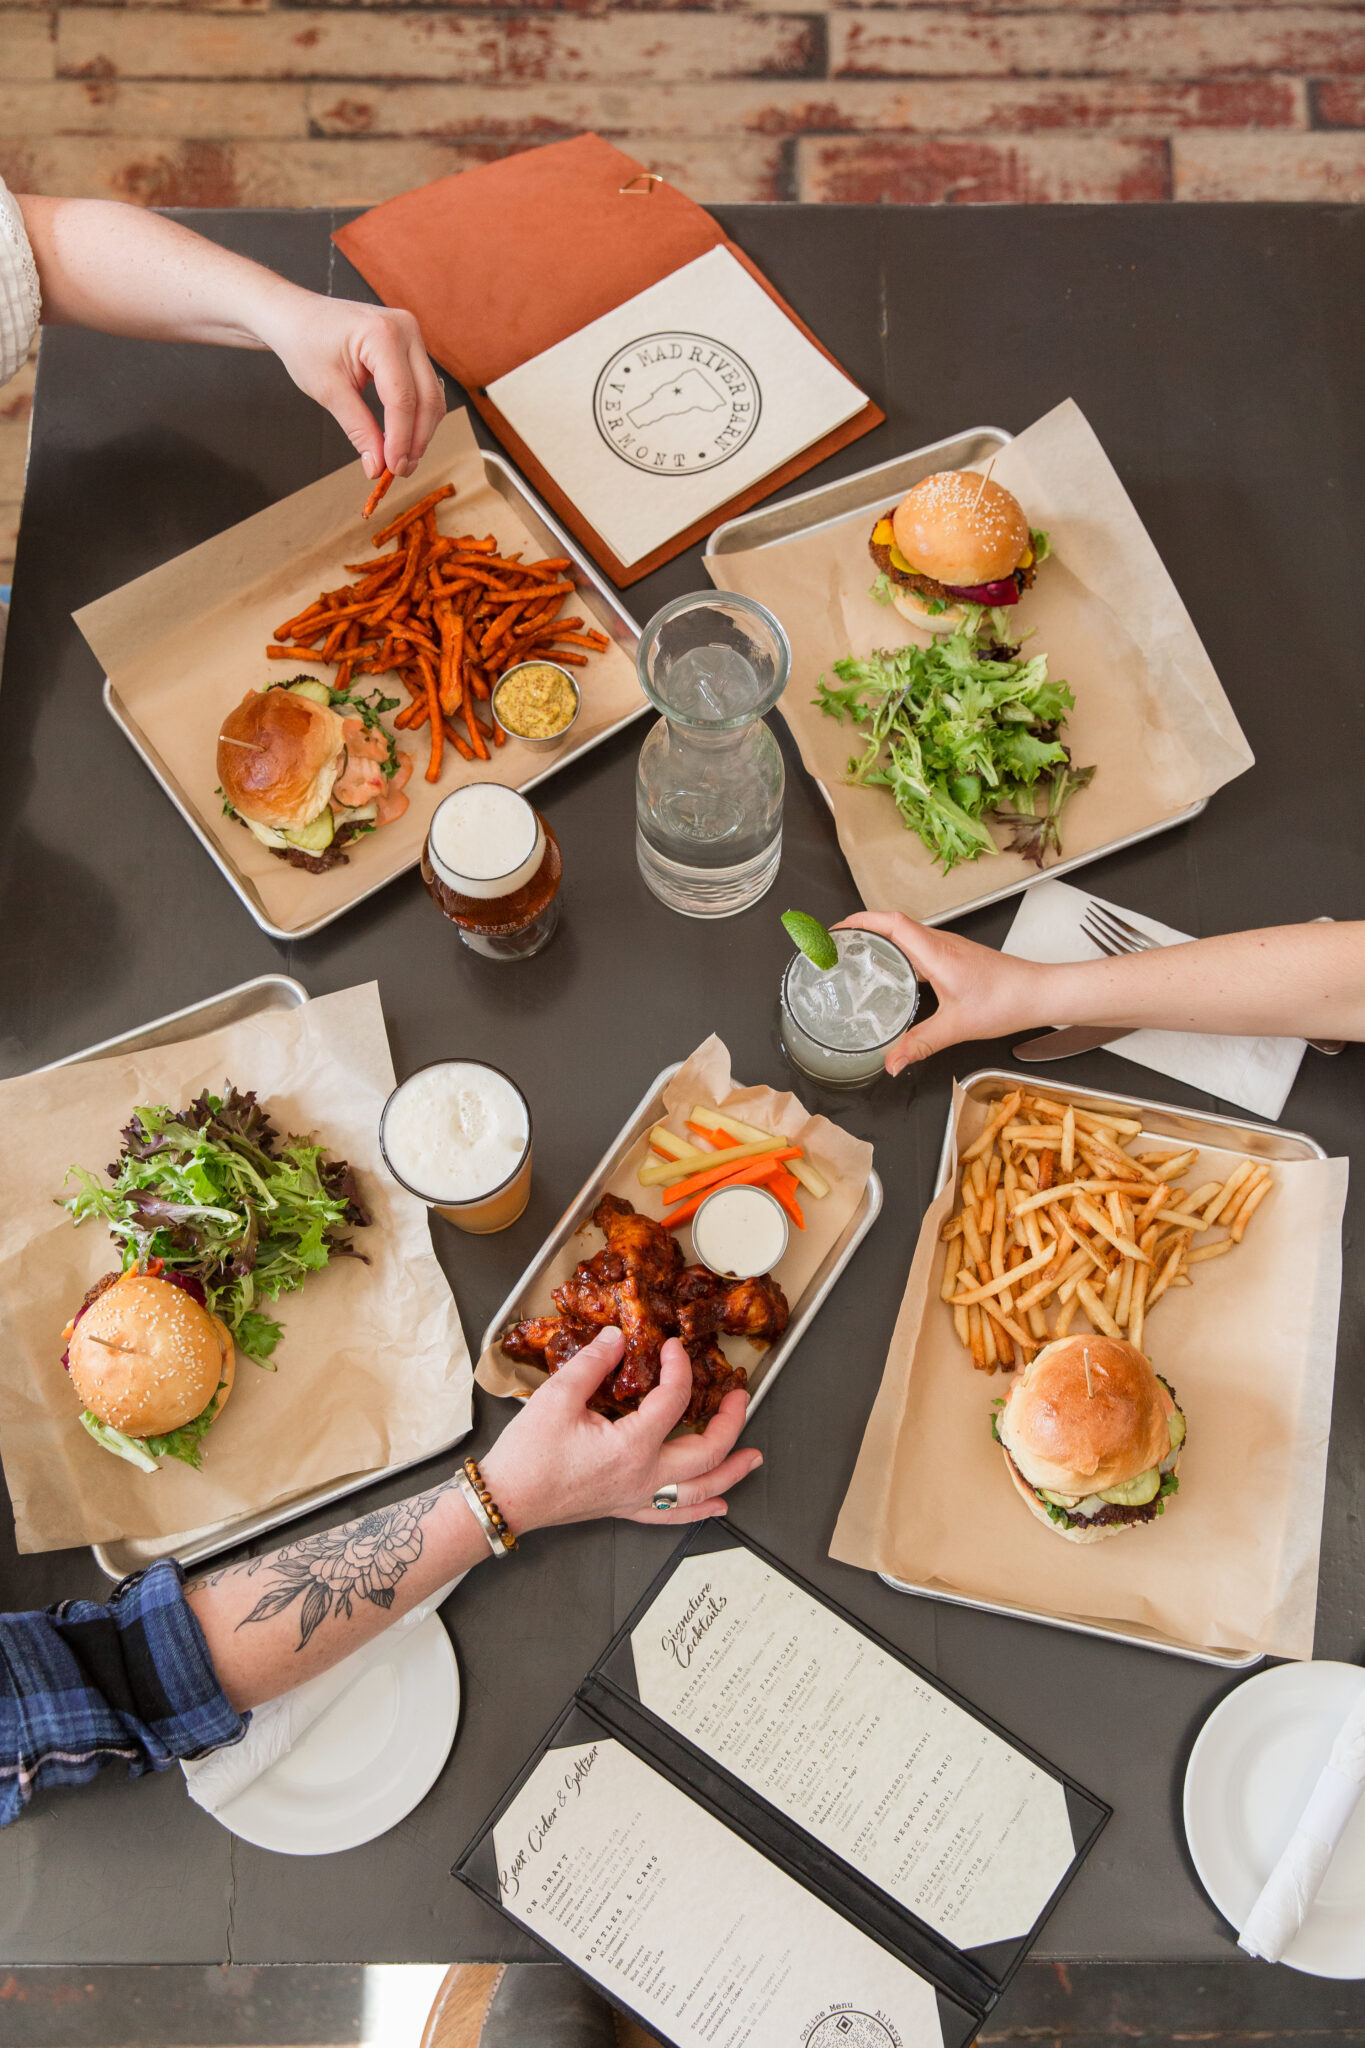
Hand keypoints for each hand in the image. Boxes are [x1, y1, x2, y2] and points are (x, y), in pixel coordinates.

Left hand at [255, 292, 445, 481]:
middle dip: (417, 440)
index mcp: (382, 334)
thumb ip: (358, 428)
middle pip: (427, 398)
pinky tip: (401, 437)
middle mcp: (406, 330)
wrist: (297, 316)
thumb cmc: (306, 344)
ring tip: (400, 458)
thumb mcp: (328, 390)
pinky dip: (415, 416)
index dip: (401, 439)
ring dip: (420, 432)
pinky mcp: (411, 347)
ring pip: (431, 396)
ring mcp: (412, 336)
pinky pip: (424, 388)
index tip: (392, 469)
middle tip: (400, 470)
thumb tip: (378, 466)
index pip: (402, 398)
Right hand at [480, 1328, 761, 1532]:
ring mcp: (638, 1496)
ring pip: (700, 1490)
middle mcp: (644, 1477)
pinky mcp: (626, 1507)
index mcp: (631, 1447)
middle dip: (729, 1422)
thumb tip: (618, 1337)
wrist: (507, 1497)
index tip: (674, 1348)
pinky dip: (701, 1510)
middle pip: (706, 1452)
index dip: (679, 1368)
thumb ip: (594, 1363)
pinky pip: (673, 1515)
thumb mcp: (557, 1397)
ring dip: (731, 1471)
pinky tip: (719, 1505)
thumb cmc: (528, 1455)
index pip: (673, 1400)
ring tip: (754, 1457)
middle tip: (740, 1397)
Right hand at [834, 912, 1049, 1074]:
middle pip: (894, 923)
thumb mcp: (957, 1027)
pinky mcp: (957, 957)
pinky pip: (919, 947)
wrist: (1040, 993)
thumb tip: (892, 1062)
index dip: (860, 920)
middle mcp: (941, 944)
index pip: (891, 922)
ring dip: (881, 939)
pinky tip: (895, 974)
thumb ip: (920, 1044)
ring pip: (907, 934)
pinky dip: (899, 953)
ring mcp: (950, 948)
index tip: (837, 929)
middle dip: (862, 928)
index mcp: (936, 952)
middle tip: (838, 944)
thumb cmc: (1007, 1000)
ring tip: (857, 956)